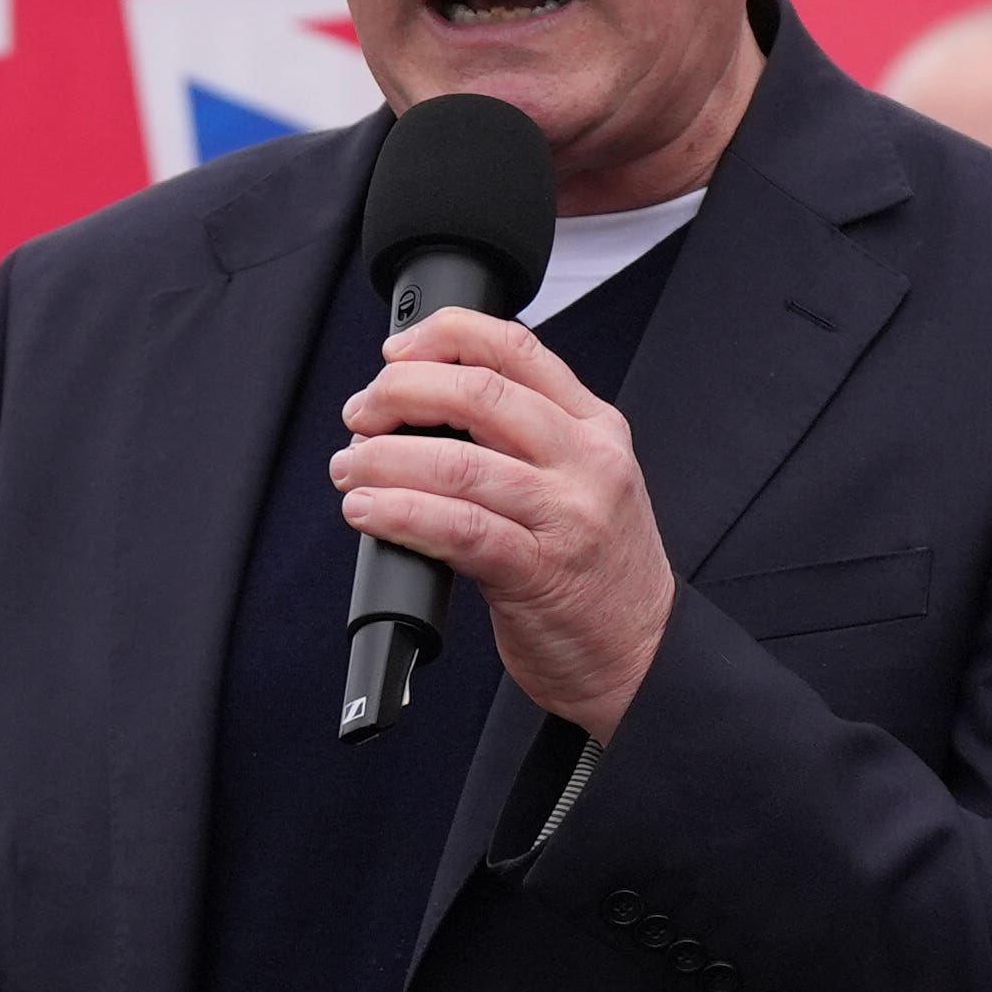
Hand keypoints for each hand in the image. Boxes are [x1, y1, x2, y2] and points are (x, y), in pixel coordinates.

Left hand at [332, 305, 675, 741]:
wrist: (641, 656)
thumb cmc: (598, 571)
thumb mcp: (582, 481)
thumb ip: (524, 439)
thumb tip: (421, 412)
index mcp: (595, 427)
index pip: (517, 349)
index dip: (446, 335)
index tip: (395, 352)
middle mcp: (587, 462)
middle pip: (481, 394)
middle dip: (401, 394)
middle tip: (361, 415)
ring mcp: (567, 516)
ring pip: (460, 463)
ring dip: (385, 460)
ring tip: (350, 470)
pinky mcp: (540, 573)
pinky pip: (458, 530)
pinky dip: (401, 515)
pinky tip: (368, 512)